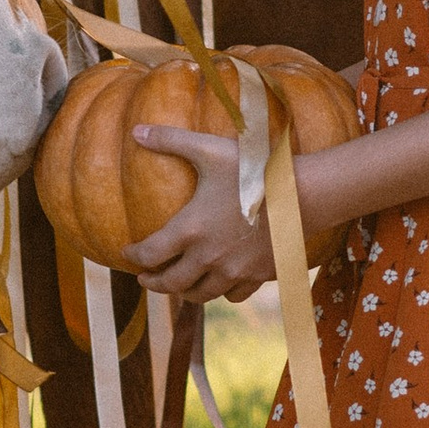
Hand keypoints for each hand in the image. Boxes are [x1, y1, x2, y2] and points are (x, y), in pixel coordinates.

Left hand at [118, 126, 272, 302]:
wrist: (303, 194)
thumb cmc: (253, 169)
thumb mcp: (209, 149)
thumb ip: (171, 140)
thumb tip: (137, 131)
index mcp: (189, 231)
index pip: (149, 254)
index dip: (132, 256)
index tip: (126, 253)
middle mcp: (207, 258)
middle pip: (170, 283)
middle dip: (153, 282)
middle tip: (144, 278)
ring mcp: (234, 271)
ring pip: (200, 295)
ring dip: (184, 292)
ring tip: (178, 285)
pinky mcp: (257, 276)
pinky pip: (233, 295)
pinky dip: (221, 292)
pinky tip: (219, 283)